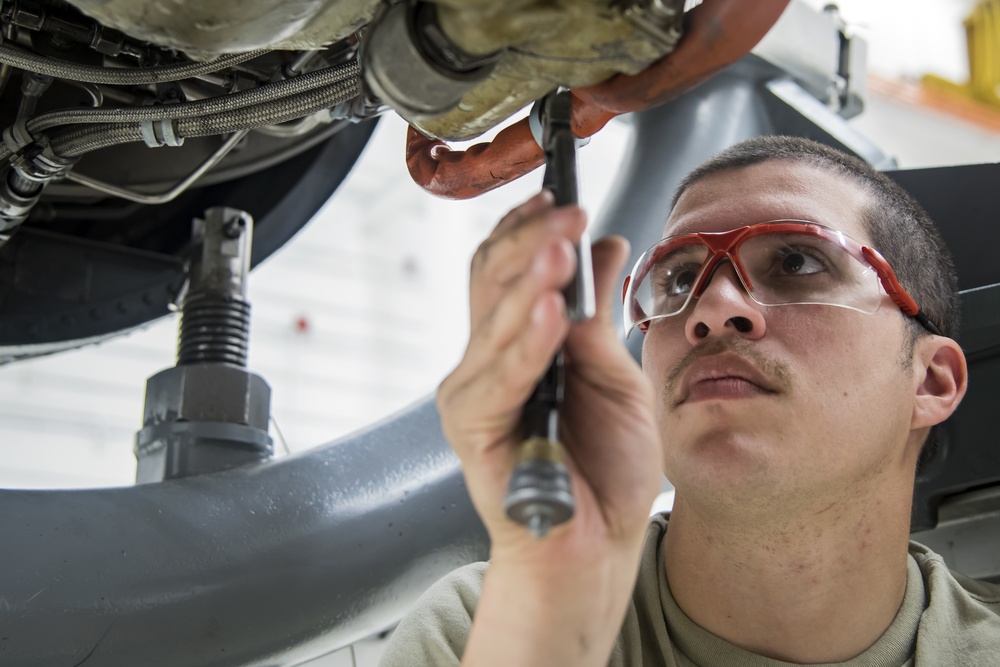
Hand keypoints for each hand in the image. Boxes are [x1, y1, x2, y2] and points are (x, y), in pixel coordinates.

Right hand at [438, 189, 663, 572]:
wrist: (594, 545)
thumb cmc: (604, 468)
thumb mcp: (615, 376)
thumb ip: (598, 317)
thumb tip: (604, 246)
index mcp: (519, 343)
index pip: (508, 269)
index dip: (530, 228)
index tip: (566, 198)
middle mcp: (489, 362)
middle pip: (491, 281)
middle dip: (531, 239)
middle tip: (569, 211)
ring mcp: (476, 395)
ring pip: (492, 320)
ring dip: (529, 280)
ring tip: (561, 244)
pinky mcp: (474, 431)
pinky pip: (500, 378)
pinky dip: (526, 344)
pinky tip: (549, 314)